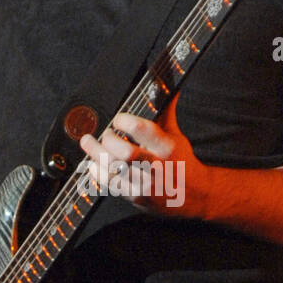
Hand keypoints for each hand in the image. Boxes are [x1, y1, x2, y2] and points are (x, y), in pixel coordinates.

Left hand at [78, 95, 209, 217]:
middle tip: (103, 134)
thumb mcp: (176, 136)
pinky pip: (110, 185)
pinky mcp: (136, 197)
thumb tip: (167, 85)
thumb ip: (166, 112)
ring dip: (96, 154)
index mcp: (167, 147)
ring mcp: (145, 184)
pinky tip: (93, 164)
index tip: (118, 120)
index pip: (140, 129)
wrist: (193, 195)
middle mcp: (157, 167)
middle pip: (124, 152)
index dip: (123, 121)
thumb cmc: (182, 162)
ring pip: (114, 169)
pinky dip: (97, 172)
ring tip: (88, 143)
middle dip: (108, 140)